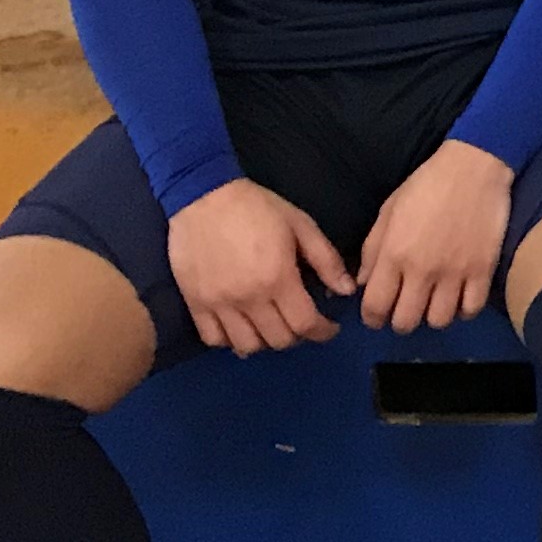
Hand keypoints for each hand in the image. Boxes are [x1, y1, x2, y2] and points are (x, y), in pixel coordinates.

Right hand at [165, 177, 353, 357]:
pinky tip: (241, 325)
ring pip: (246, 346)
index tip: (329, 327)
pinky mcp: (195, 302)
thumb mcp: (300, 225)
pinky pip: (213, 339)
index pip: (305, 324)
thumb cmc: (256, 207)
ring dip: (265, 341)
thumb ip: (326, 260)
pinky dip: (230, 340)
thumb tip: (346, 290)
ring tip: (272, 325)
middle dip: (298, 336)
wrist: (203, 196)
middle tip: (301, 320)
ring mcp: (218, 304)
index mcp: (277, 278)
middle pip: (278, 340)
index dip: (323, 332)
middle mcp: (248, 298)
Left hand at [356, 141, 508, 332]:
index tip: (377, 314)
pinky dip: (463, 310)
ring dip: (432, 316)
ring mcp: (455, 273)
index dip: (372, 318)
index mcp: (394, 254)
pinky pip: (471, 309)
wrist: (474, 167)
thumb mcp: (388, 211)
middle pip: (406, 321)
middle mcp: (422, 270)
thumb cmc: (426, 185)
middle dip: (400, 321)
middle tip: (405, 308)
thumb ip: (373, 250)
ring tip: (433, 303)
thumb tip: (364, 283)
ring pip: (439, 321)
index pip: (375, 306)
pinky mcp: (483, 270)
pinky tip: (459, 297)